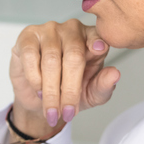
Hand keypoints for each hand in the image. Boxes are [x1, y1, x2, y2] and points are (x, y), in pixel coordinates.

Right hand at [9, 20, 119, 135]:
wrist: (39, 97)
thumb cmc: (68, 89)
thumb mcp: (90, 94)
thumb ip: (103, 85)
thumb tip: (115, 74)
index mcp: (92, 39)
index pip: (97, 38)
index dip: (97, 43)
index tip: (99, 51)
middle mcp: (72, 30)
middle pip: (73, 55)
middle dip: (70, 89)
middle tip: (67, 113)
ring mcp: (49, 30)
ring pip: (51, 59)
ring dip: (51, 90)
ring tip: (52, 110)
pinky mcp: (28, 36)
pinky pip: (31, 55)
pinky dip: (34, 78)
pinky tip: (38, 89)